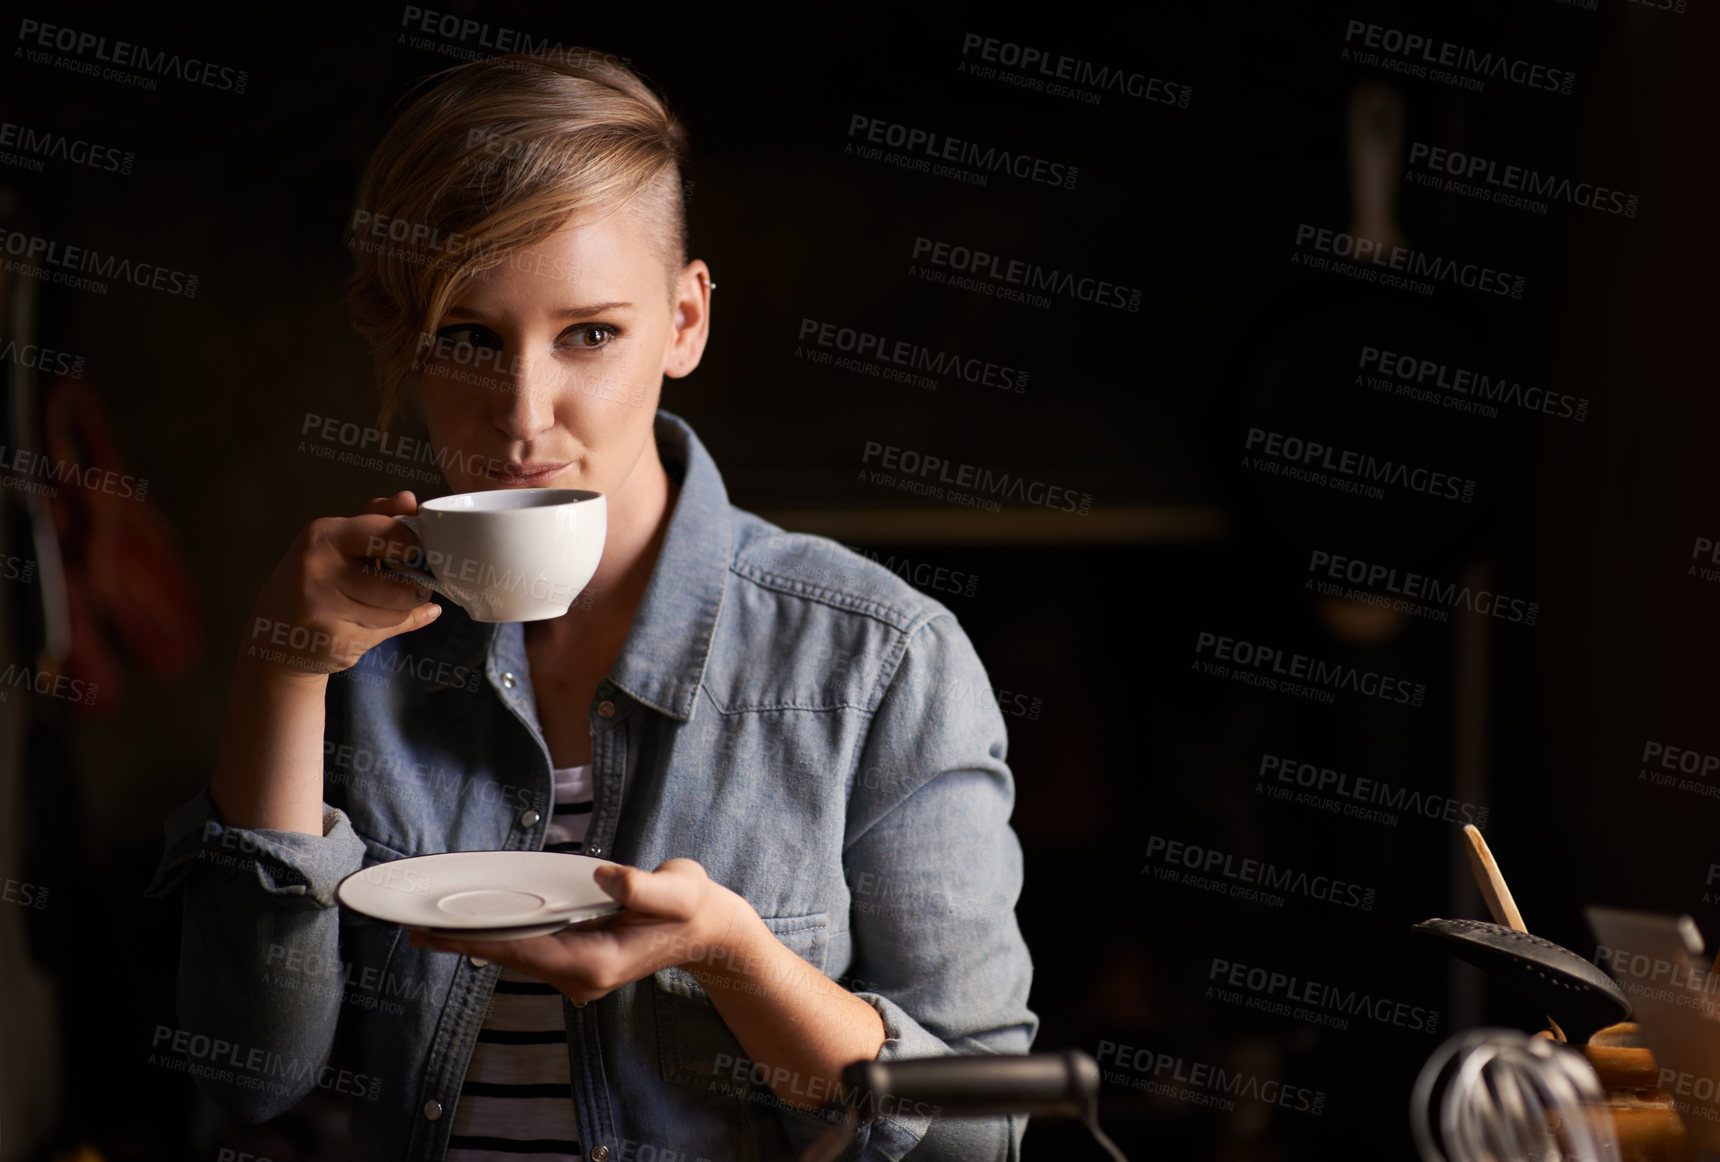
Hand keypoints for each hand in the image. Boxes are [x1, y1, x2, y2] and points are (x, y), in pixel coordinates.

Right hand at [243, 491, 440, 681]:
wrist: (273, 637)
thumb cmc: (313, 582)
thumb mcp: (336, 542)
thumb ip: (376, 519)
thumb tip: (409, 500)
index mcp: (324, 536)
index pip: (392, 535)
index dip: (415, 548)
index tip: (418, 554)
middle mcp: (319, 569)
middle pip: (402, 584)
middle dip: (415, 589)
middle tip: (410, 587)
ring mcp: (324, 608)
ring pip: (397, 611)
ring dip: (401, 611)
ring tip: (383, 605)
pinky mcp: (333, 640)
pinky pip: (384, 633)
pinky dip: (385, 629)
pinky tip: (361, 623)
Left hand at [408, 859, 749, 1003]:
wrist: (709, 929)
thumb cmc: (693, 906)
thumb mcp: (678, 888)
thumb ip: (643, 884)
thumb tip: (602, 876)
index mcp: (597, 962)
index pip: (526, 950)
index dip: (480, 941)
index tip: (439, 935)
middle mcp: (582, 976)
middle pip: (514, 957)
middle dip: (467, 943)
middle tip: (416, 930)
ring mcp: (580, 973)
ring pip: (520, 957)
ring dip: (481, 942)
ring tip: (434, 929)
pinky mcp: (579, 961)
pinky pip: (532, 951)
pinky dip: (504, 938)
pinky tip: (481, 927)